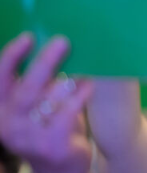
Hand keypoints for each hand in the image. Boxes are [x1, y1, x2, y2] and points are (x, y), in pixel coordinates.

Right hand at [0, 34, 93, 172]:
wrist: (60, 168)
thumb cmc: (50, 127)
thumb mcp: (38, 105)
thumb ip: (40, 83)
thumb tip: (57, 45)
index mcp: (1, 108)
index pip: (0, 79)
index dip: (11, 56)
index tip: (28, 37)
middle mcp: (8, 123)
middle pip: (24, 89)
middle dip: (43, 63)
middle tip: (62, 42)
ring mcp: (27, 137)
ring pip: (43, 102)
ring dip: (63, 81)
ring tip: (80, 65)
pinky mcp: (50, 146)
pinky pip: (64, 116)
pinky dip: (77, 98)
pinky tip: (88, 85)